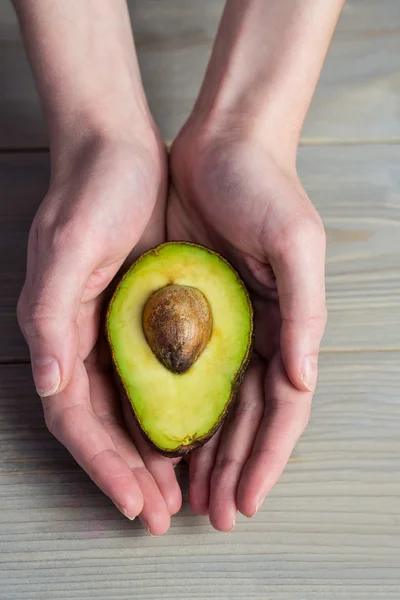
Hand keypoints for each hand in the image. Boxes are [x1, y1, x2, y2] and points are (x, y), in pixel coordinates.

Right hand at [17, 132, 181, 534]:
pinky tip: (193, 432)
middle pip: (104, 423)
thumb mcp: (69, 247)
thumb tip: (46, 381)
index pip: (75, 416)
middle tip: (164, 511)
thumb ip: (51, 317)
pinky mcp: (143, 317)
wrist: (119, 152)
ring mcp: (114, 330)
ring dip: (152, 452)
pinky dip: (170, 411)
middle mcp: (82, 339)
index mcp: (58, 331)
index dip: (102, 462)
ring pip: (130, 408)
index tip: (136, 501)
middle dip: (130, 471)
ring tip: (182, 488)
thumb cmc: (91, 193)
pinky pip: (154, 378)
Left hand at [167, 125, 326, 530]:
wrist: (221, 145)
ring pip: (215, 405)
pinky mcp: (186, 311)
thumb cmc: (264, 188)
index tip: (244, 500)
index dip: (267, 457)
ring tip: (186, 492)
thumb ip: (305, 311)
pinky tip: (163, 439)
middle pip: (247, 417)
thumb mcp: (294, 242)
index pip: (283, 408)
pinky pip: (181, 372)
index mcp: (290, 325)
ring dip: (205, 451)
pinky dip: (176, 410)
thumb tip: (305, 379)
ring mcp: (222, 326)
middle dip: (232, 467)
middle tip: (210, 512)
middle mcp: (258, 333)